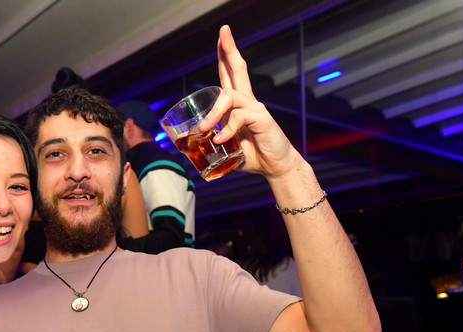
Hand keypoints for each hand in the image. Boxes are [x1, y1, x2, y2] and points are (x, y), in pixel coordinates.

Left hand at [200, 25, 305, 180]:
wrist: (276, 168)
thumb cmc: (252, 157)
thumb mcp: (226, 148)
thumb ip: (210, 143)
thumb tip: (187, 148)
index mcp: (239, 105)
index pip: (231, 75)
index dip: (225, 57)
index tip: (220, 38)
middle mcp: (248, 102)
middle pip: (238, 69)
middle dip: (229, 50)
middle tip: (223, 31)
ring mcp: (255, 109)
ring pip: (230, 96)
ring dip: (213, 112)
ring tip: (204, 128)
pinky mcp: (261, 120)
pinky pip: (239, 117)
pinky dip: (226, 129)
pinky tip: (219, 140)